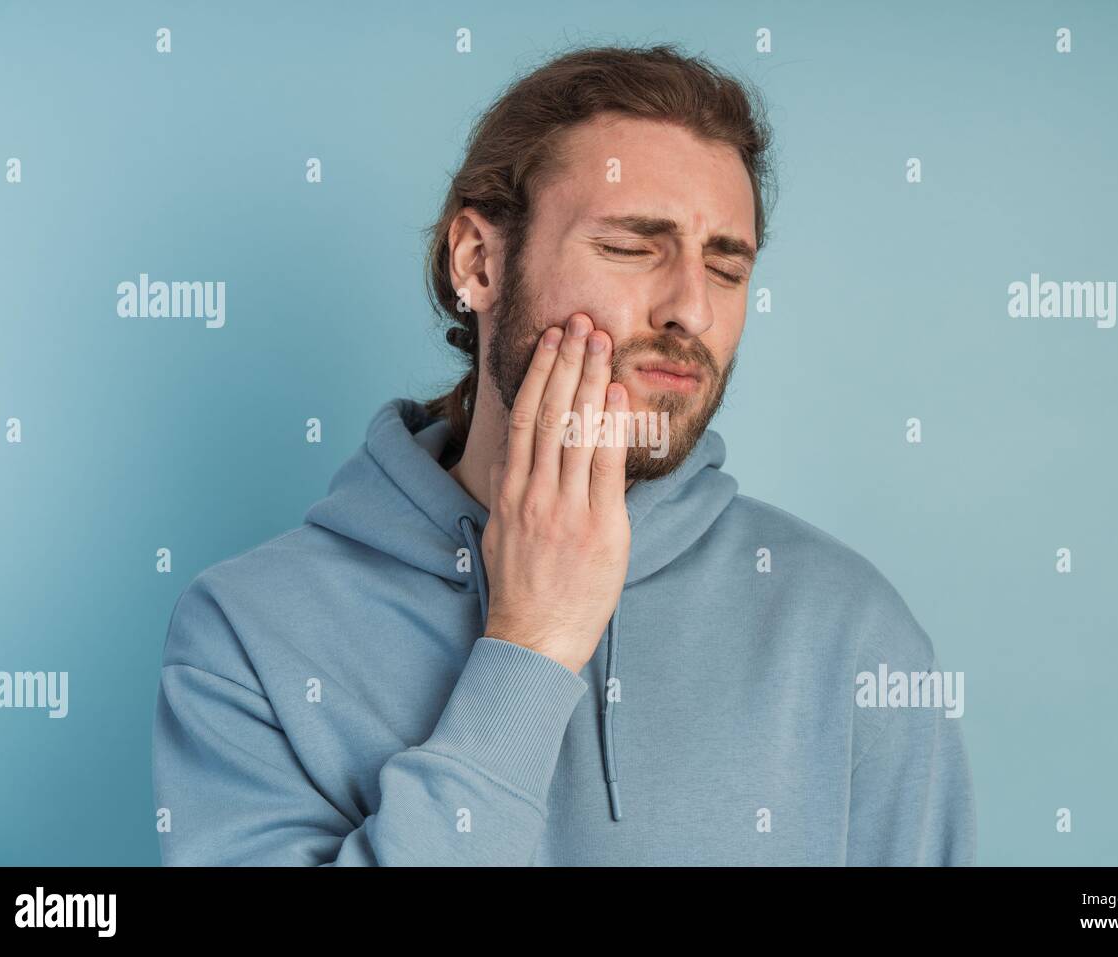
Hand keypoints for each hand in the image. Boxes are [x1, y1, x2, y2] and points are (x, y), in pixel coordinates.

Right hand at [480, 313, 631, 673]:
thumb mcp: (500, 530)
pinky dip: (611, 426)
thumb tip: (518, 450)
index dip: (539, 373)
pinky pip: (606, 467)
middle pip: (551, 413)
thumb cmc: (520, 588)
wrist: (533, 640)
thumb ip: (512, 488)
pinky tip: (617, 393)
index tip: (552, 340)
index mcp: (511, 492)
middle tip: (582, 323)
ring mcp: (567, 510)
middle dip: (568, 363)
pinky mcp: (600, 529)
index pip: (525, 417)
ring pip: (578, 431)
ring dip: (591, 380)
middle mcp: (535, 494)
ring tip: (602, 343)